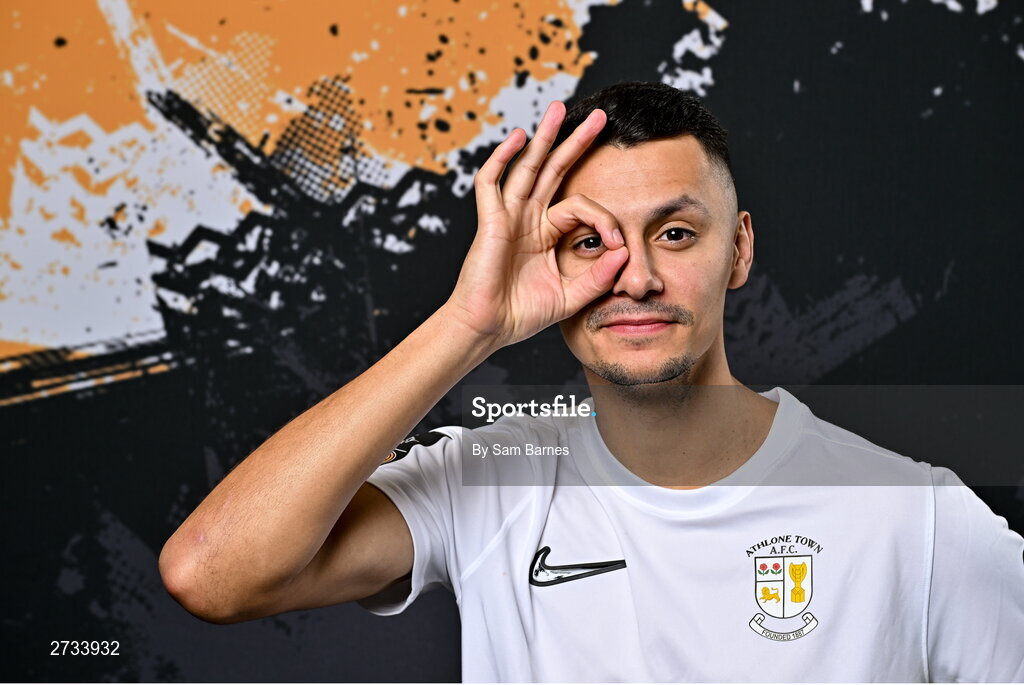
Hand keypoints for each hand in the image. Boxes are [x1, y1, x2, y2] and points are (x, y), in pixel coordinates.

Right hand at [442, 101, 628, 349]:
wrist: (488, 328)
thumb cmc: (522, 315)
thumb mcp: (571, 296)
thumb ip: (598, 277)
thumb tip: (625, 251)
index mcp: (546, 234)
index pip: (581, 207)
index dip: (604, 219)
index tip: (619, 242)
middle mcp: (528, 219)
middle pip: (555, 170)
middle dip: (576, 142)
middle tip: (599, 117)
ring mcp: (509, 217)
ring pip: (528, 167)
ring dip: (544, 137)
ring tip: (558, 108)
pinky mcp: (491, 222)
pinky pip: (492, 183)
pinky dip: (502, 158)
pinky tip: (518, 138)